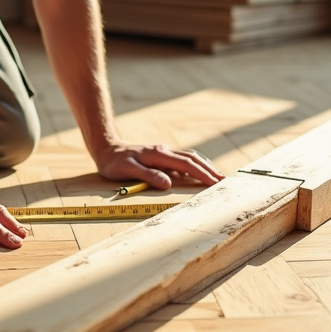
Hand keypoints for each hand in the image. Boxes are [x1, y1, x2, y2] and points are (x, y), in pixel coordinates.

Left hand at [93, 141, 223, 189]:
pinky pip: (182, 160)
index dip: (203, 174)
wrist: (106, 148)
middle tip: (225, 181)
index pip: (187, 164)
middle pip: (193, 159)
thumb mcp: (127, 170)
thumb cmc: (114, 162)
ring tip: (217, 177)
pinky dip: (194, 166)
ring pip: (189, 158)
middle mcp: (164, 152)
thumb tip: (167, 183)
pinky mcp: (160, 156)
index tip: (216, 182)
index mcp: (159, 155)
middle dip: (210, 170)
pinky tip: (197, 173)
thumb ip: (147, 175)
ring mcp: (163, 153)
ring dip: (204, 167)